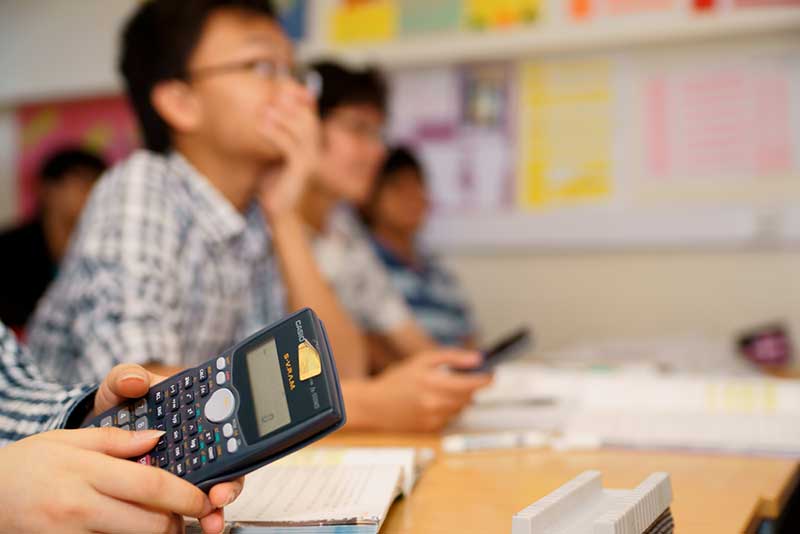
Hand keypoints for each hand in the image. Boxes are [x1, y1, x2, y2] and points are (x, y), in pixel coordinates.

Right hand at [0, 428, 215, 532]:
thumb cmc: (29, 464)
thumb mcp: (70, 440)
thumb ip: (117, 440)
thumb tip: (158, 438)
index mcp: (87, 472)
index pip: (150, 484)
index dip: (185, 495)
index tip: (202, 499)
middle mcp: (80, 507)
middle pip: (150, 524)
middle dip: (175, 522)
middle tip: (182, 514)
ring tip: (156, 521)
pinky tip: (128, 529)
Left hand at [91, 363, 244, 531]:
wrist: (88, 440)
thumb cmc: (115, 410)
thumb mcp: (118, 388)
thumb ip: (127, 378)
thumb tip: (135, 380)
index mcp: (193, 415)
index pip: (224, 425)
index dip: (233, 438)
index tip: (229, 449)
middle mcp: (196, 445)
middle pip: (225, 466)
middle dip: (228, 484)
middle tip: (219, 495)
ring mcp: (183, 472)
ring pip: (209, 491)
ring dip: (214, 508)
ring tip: (210, 521)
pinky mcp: (165, 496)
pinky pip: (180, 508)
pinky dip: (185, 518)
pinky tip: (183, 527)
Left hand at [258, 82, 319, 218]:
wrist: (278, 210)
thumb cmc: (273, 183)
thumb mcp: (272, 154)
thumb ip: (275, 135)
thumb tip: (265, 112)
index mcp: (310, 145)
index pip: (309, 115)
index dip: (298, 100)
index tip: (280, 89)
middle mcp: (315, 151)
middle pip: (309, 119)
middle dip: (291, 105)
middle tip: (273, 95)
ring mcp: (311, 161)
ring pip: (303, 130)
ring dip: (283, 117)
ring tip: (264, 110)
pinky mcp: (301, 171)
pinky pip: (290, 146)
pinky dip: (275, 134)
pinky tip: (260, 126)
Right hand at [363, 350, 492, 431]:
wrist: (375, 405)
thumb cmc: (398, 380)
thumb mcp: (423, 360)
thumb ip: (453, 357)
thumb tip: (478, 358)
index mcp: (433, 383)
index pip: (471, 384)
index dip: (486, 379)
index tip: (493, 374)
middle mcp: (434, 403)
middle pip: (469, 397)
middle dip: (471, 387)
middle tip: (466, 378)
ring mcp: (433, 419)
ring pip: (461, 408)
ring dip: (460, 398)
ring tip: (443, 389)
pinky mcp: (431, 429)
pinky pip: (450, 418)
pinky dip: (448, 409)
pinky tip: (434, 402)